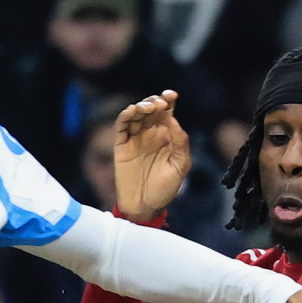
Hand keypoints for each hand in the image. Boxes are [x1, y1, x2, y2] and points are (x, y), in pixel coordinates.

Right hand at [113, 90, 191, 220]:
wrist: (144, 206)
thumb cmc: (164, 189)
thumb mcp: (180, 166)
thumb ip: (180, 142)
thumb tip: (173, 119)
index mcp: (167, 136)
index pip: (167, 111)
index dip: (168, 99)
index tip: (172, 95)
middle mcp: (150, 134)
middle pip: (151, 108)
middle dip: (155, 101)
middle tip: (160, 105)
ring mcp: (135, 138)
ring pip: (136, 114)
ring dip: (141, 106)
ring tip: (148, 108)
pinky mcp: (121, 145)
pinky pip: (122, 126)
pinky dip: (125, 116)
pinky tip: (132, 111)